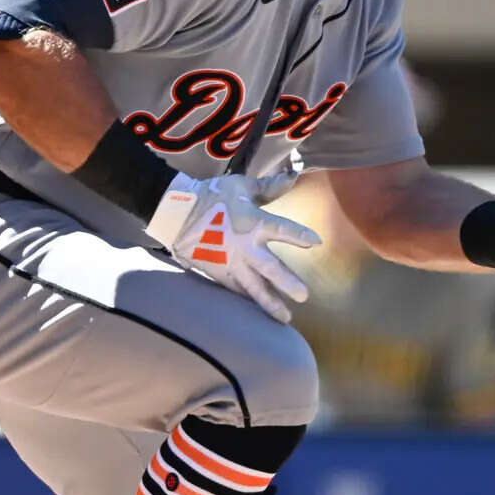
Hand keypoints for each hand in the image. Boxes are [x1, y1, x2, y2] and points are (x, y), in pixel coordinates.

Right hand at [146, 173, 320, 322]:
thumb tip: (293, 177)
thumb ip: (269, 187)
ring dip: (271, 302)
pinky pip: (237, 289)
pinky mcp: (220, 273)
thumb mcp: (242, 187)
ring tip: (286, 317)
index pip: (282, 230)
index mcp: (254, 223)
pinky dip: (250, 300)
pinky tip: (261, 312)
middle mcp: (246, 247)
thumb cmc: (212, 196)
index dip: (299, 235)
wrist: (177, 214)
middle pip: (271, 268)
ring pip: (254, 287)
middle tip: (304, 296)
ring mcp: (232, 263)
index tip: (316, 242)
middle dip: (288, 283)